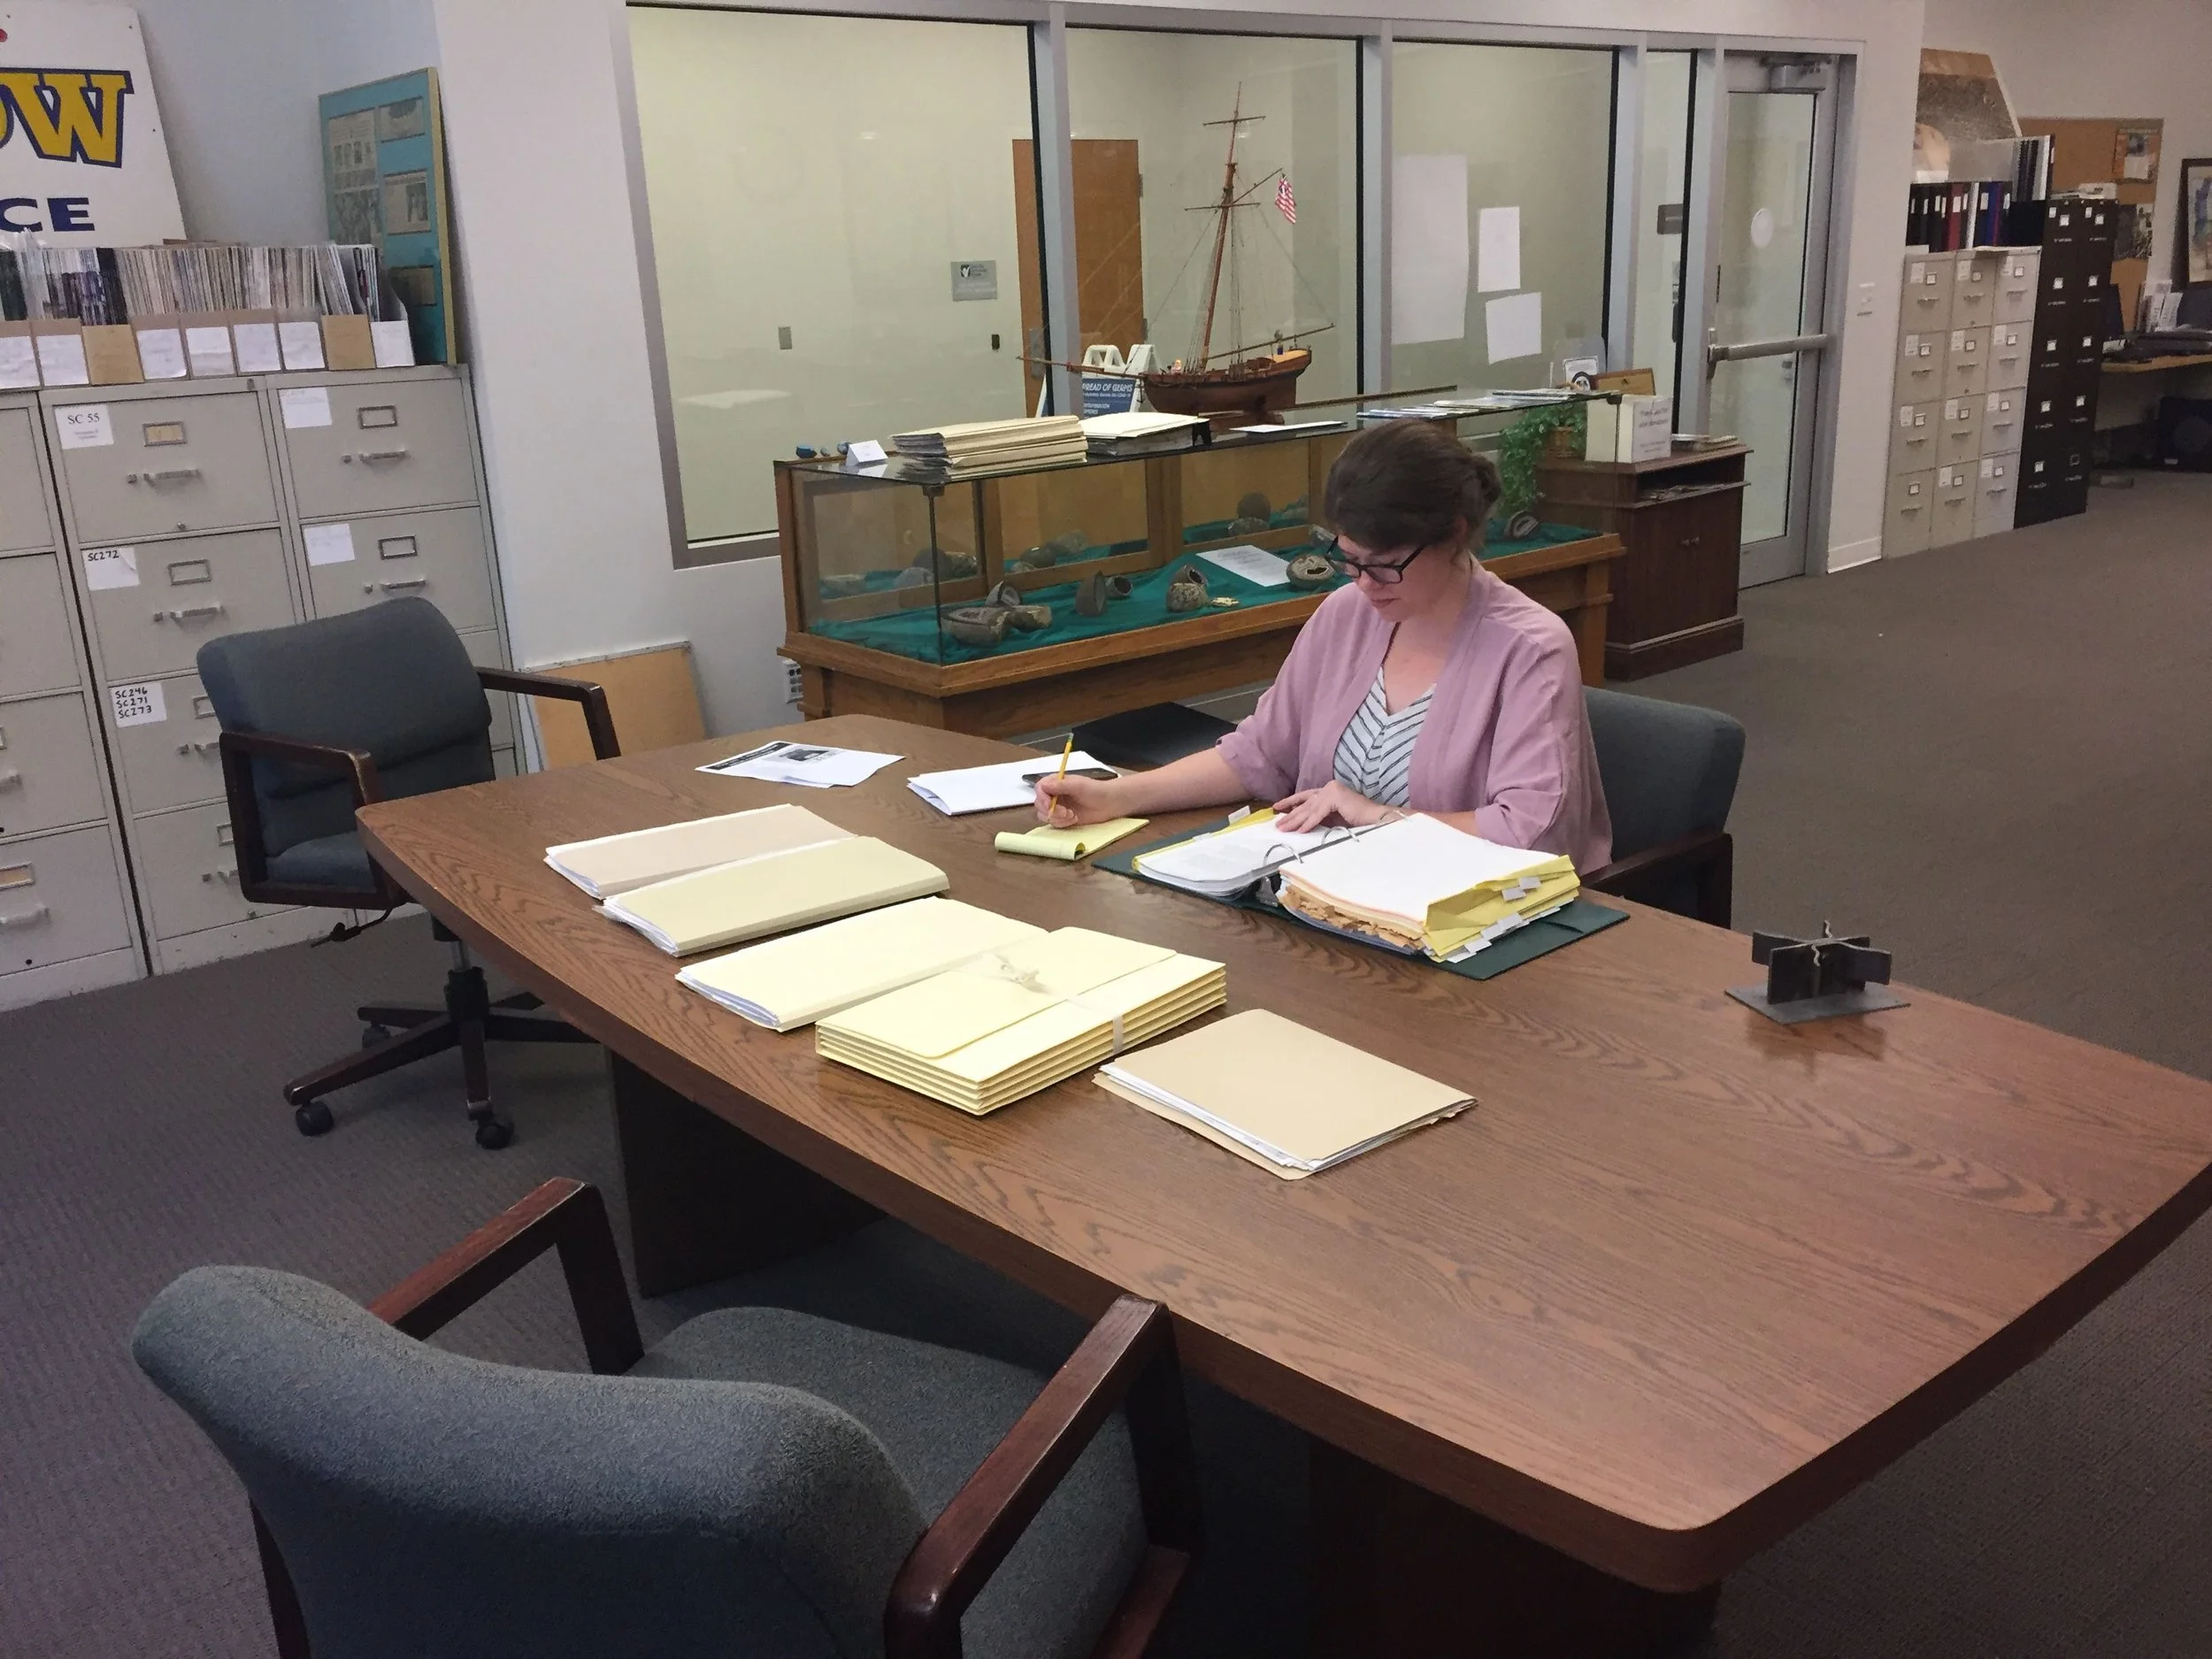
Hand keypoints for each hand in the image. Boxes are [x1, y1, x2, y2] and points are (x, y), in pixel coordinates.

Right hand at [1035, 771, 1122, 826]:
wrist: (1109, 803)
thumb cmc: (1096, 790)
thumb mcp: (1078, 785)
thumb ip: (1060, 785)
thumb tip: (1043, 786)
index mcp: (1056, 782)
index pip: (1040, 788)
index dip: (1042, 798)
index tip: (1049, 805)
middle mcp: (1054, 794)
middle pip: (1039, 804)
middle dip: (1051, 811)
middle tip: (1066, 813)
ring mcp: (1058, 806)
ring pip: (1045, 816)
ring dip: (1057, 818)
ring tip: (1072, 816)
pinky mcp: (1062, 818)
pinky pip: (1054, 823)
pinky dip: (1062, 823)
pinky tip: (1074, 819)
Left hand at [1272, 781, 1390, 833]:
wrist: (1377, 821)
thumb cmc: (1358, 822)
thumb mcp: (1333, 819)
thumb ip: (1318, 818)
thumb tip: (1300, 823)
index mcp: (1329, 791)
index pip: (1306, 796)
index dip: (1291, 802)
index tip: (1278, 808)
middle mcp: (1329, 787)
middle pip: (1305, 803)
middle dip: (1290, 814)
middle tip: (1277, 824)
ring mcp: (1332, 790)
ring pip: (1309, 808)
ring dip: (1295, 820)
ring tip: (1284, 829)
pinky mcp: (1336, 797)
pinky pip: (1318, 813)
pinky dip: (1309, 823)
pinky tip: (1300, 831)